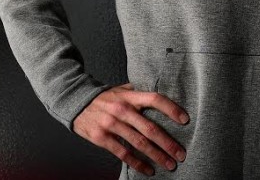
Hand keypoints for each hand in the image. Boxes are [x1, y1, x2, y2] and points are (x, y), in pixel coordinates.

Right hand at [73, 82, 188, 175]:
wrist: (74, 101)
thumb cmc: (104, 97)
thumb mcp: (121, 89)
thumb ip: (139, 92)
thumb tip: (162, 93)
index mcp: (129, 95)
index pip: (154, 99)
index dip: (171, 109)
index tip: (185, 120)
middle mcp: (121, 109)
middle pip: (150, 128)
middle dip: (168, 143)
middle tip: (181, 154)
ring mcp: (111, 124)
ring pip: (139, 143)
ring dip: (157, 156)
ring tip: (169, 165)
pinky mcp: (101, 137)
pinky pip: (123, 153)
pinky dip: (138, 164)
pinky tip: (148, 170)